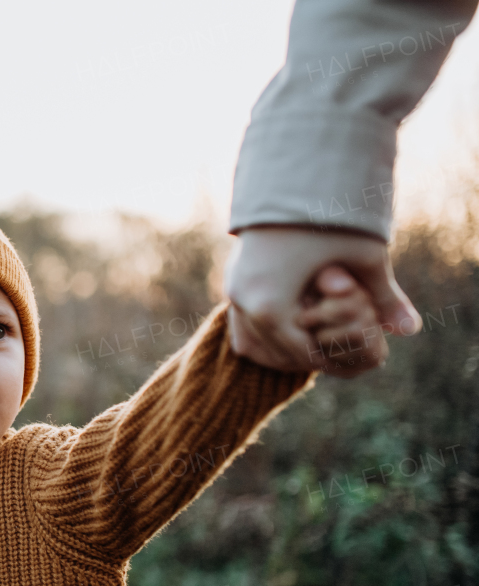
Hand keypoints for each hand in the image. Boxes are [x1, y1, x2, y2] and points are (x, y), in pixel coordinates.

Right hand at [224, 225, 418, 373]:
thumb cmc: (330, 214)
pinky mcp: (233, 272)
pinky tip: (304, 306)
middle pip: (277, 347)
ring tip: (324, 327)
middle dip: (309, 349)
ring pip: (260, 330)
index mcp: (271, 307)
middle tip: (341, 346)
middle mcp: (243, 302)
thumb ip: (383, 298)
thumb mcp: (365, 257)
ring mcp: (233, 286)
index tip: (357, 352)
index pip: (302, 353)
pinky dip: (275, 316)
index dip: (333, 356)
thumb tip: (410, 329)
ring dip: (290, 333)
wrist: (288, 171)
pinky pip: (250, 311)